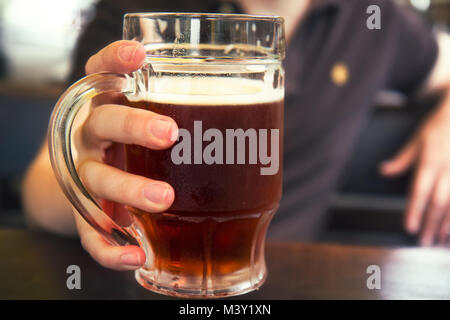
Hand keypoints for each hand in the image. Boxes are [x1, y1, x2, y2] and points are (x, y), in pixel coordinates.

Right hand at [70, 40, 177, 269]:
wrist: (89, 186)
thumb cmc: (133, 147)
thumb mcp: (146, 123)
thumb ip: (185, 116)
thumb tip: (260, 116)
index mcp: (108, 105)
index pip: (102, 72)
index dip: (115, 60)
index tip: (140, 56)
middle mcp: (91, 135)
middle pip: (103, 122)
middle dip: (134, 126)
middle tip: (170, 134)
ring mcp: (84, 174)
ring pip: (97, 178)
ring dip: (130, 188)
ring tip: (163, 199)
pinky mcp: (83, 213)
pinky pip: (90, 233)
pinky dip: (111, 247)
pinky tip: (138, 255)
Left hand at [380, 99, 449, 245]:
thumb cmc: (437, 127)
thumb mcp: (415, 140)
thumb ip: (401, 159)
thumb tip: (383, 171)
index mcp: (430, 162)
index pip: (419, 191)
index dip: (414, 211)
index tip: (409, 228)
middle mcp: (447, 170)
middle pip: (438, 202)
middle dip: (431, 223)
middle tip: (424, 242)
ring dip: (448, 224)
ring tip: (441, 240)